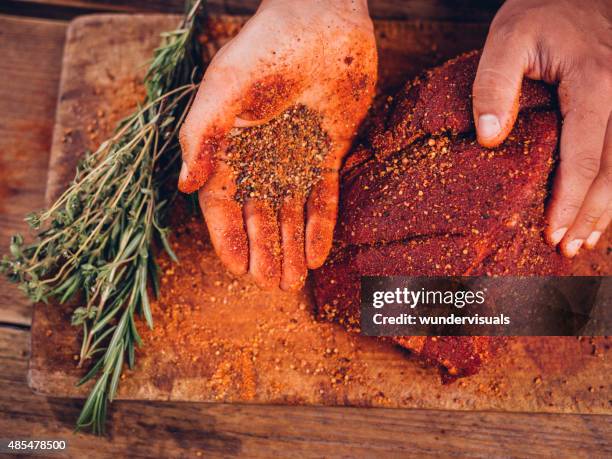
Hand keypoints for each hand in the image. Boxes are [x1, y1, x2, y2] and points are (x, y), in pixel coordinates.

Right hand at [179, 0, 376, 288]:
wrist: (321, 22)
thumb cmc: (265, 49)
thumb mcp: (224, 89)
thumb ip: (201, 135)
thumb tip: (187, 186)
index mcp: (229, 148)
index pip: (223, 204)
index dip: (229, 238)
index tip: (238, 270)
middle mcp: (261, 159)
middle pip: (260, 216)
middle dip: (266, 252)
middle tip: (272, 287)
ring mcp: (295, 157)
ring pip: (292, 213)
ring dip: (293, 247)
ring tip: (295, 282)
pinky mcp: (327, 152)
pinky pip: (324, 196)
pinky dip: (321, 225)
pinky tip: (320, 254)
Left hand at [472, 0, 610, 257]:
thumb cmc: (540, 13)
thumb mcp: (507, 38)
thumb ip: (494, 85)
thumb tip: (489, 139)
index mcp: (595, 82)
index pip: (585, 156)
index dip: (569, 200)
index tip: (553, 232)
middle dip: (591, 214)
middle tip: (568, 248)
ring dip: (608, 207)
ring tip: (586, 240)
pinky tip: (602, 206)